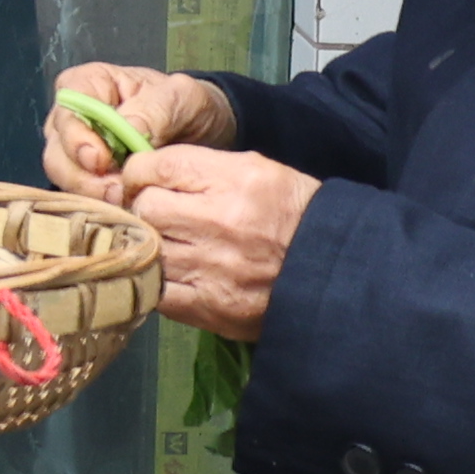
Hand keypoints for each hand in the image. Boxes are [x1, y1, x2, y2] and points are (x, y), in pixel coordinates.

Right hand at [44, 64, 234, 198]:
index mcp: (88, 84)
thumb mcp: (180, 97)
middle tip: (118, 192)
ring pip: (64, 178)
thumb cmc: (186, 105)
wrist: (203, 132)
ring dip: (92, 194)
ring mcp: (75, 150)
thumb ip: (154, 111)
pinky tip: (126, 207)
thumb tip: (127, 129)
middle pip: (57, 153)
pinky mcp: (87, 178)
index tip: (101, 161)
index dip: (76, 139)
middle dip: (83, 177)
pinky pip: (82, 196)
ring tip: (126, 200)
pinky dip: (101, 205)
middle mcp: (73, 117)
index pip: (65, 112)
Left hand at [112, 145, 314, 340]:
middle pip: (144, 207)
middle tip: (157, 215)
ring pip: (145, 249)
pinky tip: (171, 273)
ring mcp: (213, 268)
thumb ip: (198, 167)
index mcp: (236, 179)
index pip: (156, 166)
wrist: (334, 271)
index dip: (140, 173)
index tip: (145, 181)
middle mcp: (221, 221)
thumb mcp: (254, 171)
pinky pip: (155, 289)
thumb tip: (140, 172)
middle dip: (143, 208)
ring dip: (148, 245)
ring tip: (168, 244)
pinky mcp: (209, 306)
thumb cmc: (291, 213)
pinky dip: (155, 281)